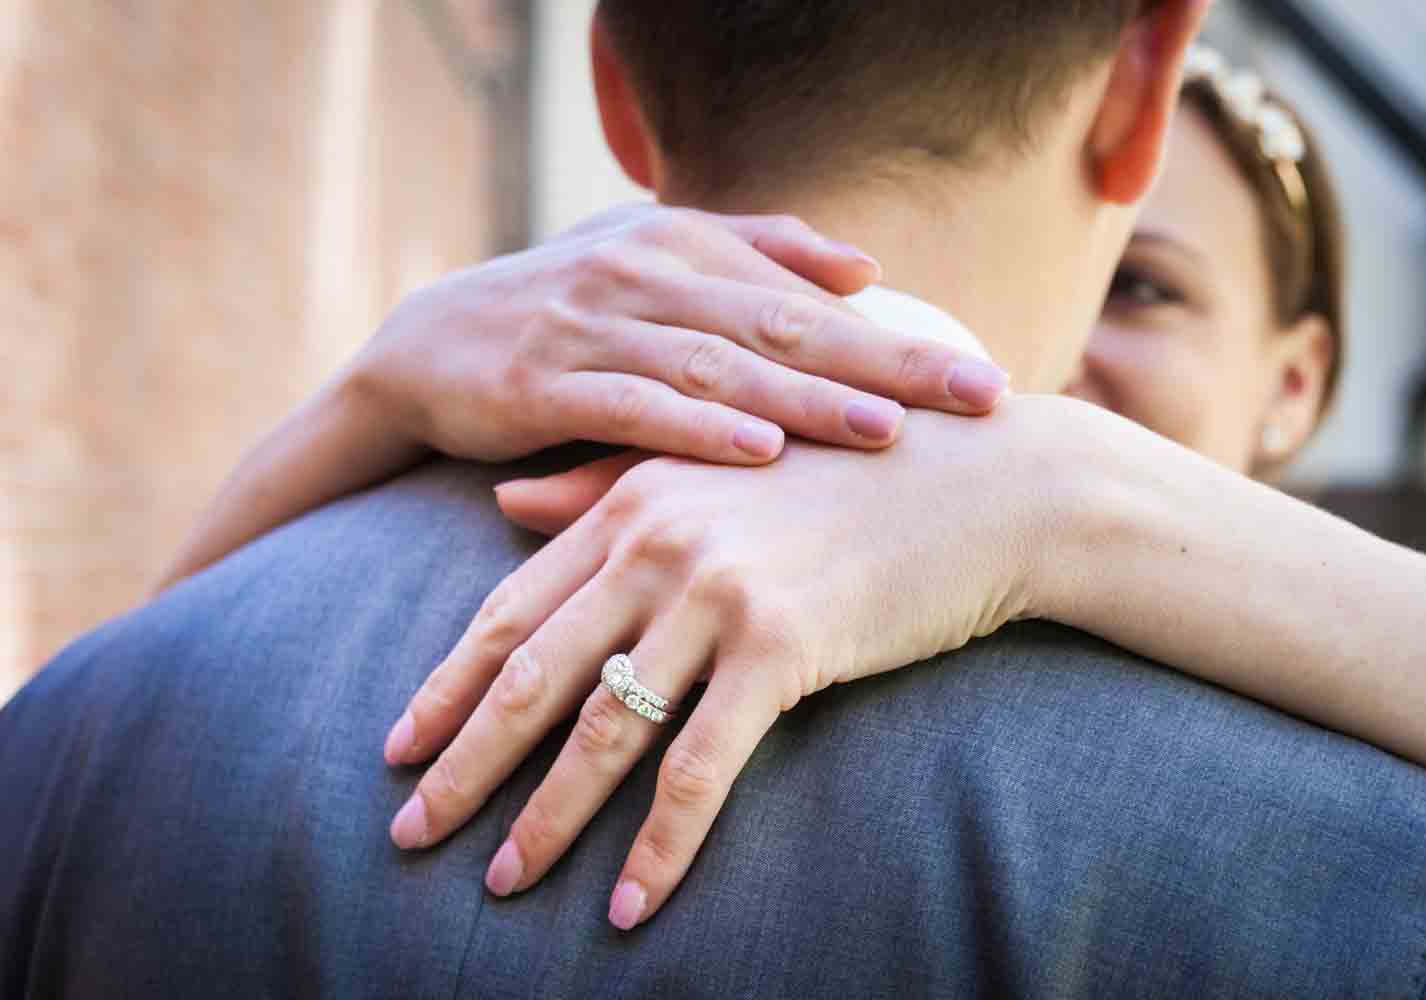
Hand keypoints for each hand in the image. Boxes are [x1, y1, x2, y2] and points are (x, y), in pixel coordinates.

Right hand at [343, 204, 1008, 466]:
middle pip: (787, 325)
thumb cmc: (564, 314)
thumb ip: (756, 254)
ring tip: (888, 431)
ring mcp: (596, 327)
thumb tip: (864, 268)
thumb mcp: (655, 266)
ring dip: (806, 397)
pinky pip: (634, 406)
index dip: (902, 337)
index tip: (986, 376)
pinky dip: (698, 427)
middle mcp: (649, 277)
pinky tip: (761, 449)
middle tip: (977, 399)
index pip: (814, 299)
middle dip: (887, 364)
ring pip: (720, 366)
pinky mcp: (546, 382)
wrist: (424, 348)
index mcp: (686, 248)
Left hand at [383, 402, 1071, 928]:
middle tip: (409, 835)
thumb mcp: (718, 464)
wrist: (987, 483)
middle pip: (531, 678)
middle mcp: (661, 541)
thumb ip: (601, 480)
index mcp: (633, 496)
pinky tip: (628, 907)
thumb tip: (503, 501)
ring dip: (546, 820)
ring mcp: (720, 593)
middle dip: (463, 767)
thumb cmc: (854, 474)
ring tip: (502, 885)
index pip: (509, 609)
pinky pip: (701, 769)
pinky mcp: (786, 646)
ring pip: (605, 731)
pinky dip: (661, 846)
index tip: (397, 749)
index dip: (445, 687)